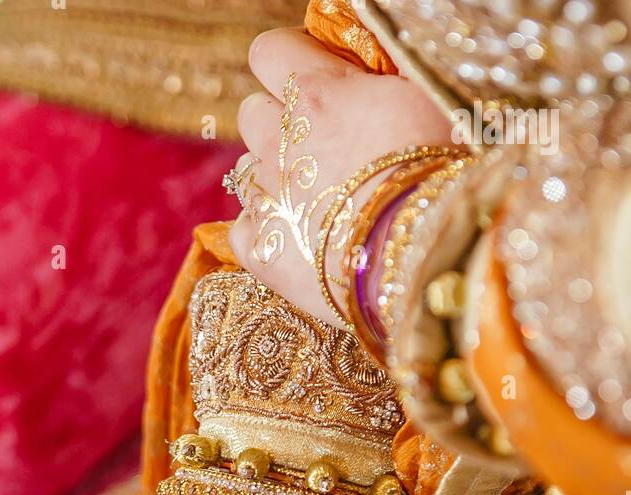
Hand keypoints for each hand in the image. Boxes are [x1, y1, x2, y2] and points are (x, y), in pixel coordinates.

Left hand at [228, 27, 451, 324]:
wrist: (424, 253)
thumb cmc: (441, 172)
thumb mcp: (423, 100)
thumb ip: (376, 84)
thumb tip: (366, 76)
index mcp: (317, 93)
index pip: (270, 51)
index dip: (289, 62)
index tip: (311, 79)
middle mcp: (279, 140)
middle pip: (253, 112)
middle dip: (279, 124)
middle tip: (320, 148)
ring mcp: (265, 198)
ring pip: (245, 172)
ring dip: (273, 179)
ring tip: (316, 203)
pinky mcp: (260, 252)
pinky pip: (242, 231)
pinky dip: (264, 234)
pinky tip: (298, 244)